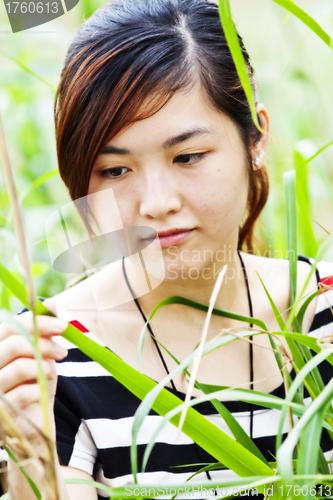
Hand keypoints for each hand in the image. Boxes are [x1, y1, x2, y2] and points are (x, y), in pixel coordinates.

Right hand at [0, 299, 67, 443]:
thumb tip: (53, 304)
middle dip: (44, 343)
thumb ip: (41, 332)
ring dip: (45, 367)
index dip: (37, 322)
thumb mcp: (39, 357)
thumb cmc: (31, 387)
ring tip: (52, 372)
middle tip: (62, 351)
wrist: (28, 428)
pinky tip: (43, 393)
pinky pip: (24, 392)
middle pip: (14, 343)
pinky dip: (40, 389)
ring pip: (21, 366)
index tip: (63, 325)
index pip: (9, 326)